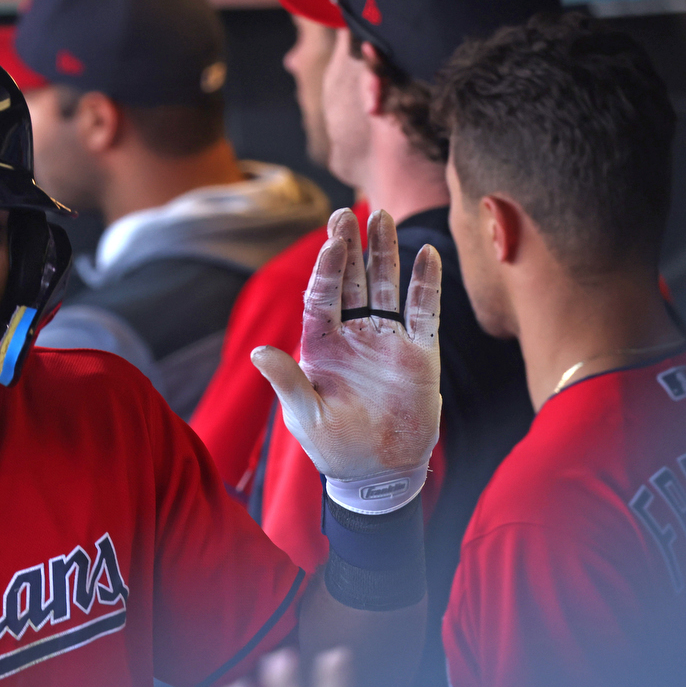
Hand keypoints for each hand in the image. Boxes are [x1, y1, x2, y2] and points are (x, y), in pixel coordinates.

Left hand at [250, 208, 440, 513]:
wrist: (377, 472)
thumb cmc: (334, 446)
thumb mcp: (306, 416)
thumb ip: (287, 381)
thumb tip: (258, 352)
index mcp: (321, 346)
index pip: (321, 297)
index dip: (326, 270)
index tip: (331, 242)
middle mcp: (353, 335)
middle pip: (351, 282)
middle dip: (350, 248)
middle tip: (348, 214)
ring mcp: (386, 341)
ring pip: (385, 287)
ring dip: (384, 254)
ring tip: (382, 218)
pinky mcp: (419, 353)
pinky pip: (423, 312)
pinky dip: (426, 284)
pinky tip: (426, 254)